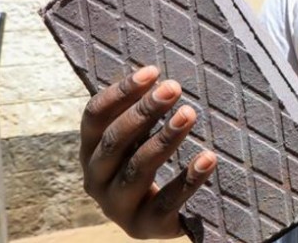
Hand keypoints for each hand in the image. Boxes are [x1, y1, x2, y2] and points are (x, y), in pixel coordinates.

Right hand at [80, 65, 216, 238]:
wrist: (156, 217)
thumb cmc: (146, 162)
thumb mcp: (136, 138)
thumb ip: (140, 111)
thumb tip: (161, 72)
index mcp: (90, 150)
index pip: (94, 116)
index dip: (121, 92)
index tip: (152, 71)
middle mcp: (95, 179)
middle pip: (115, 140)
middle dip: (144, 112)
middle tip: (174, 88)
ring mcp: (117, 206)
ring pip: (137, 169)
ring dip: (164, 139)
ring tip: (189, 114)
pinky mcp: (144, 227)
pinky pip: (167, 202)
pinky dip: (188, 179)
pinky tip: (208, 158)